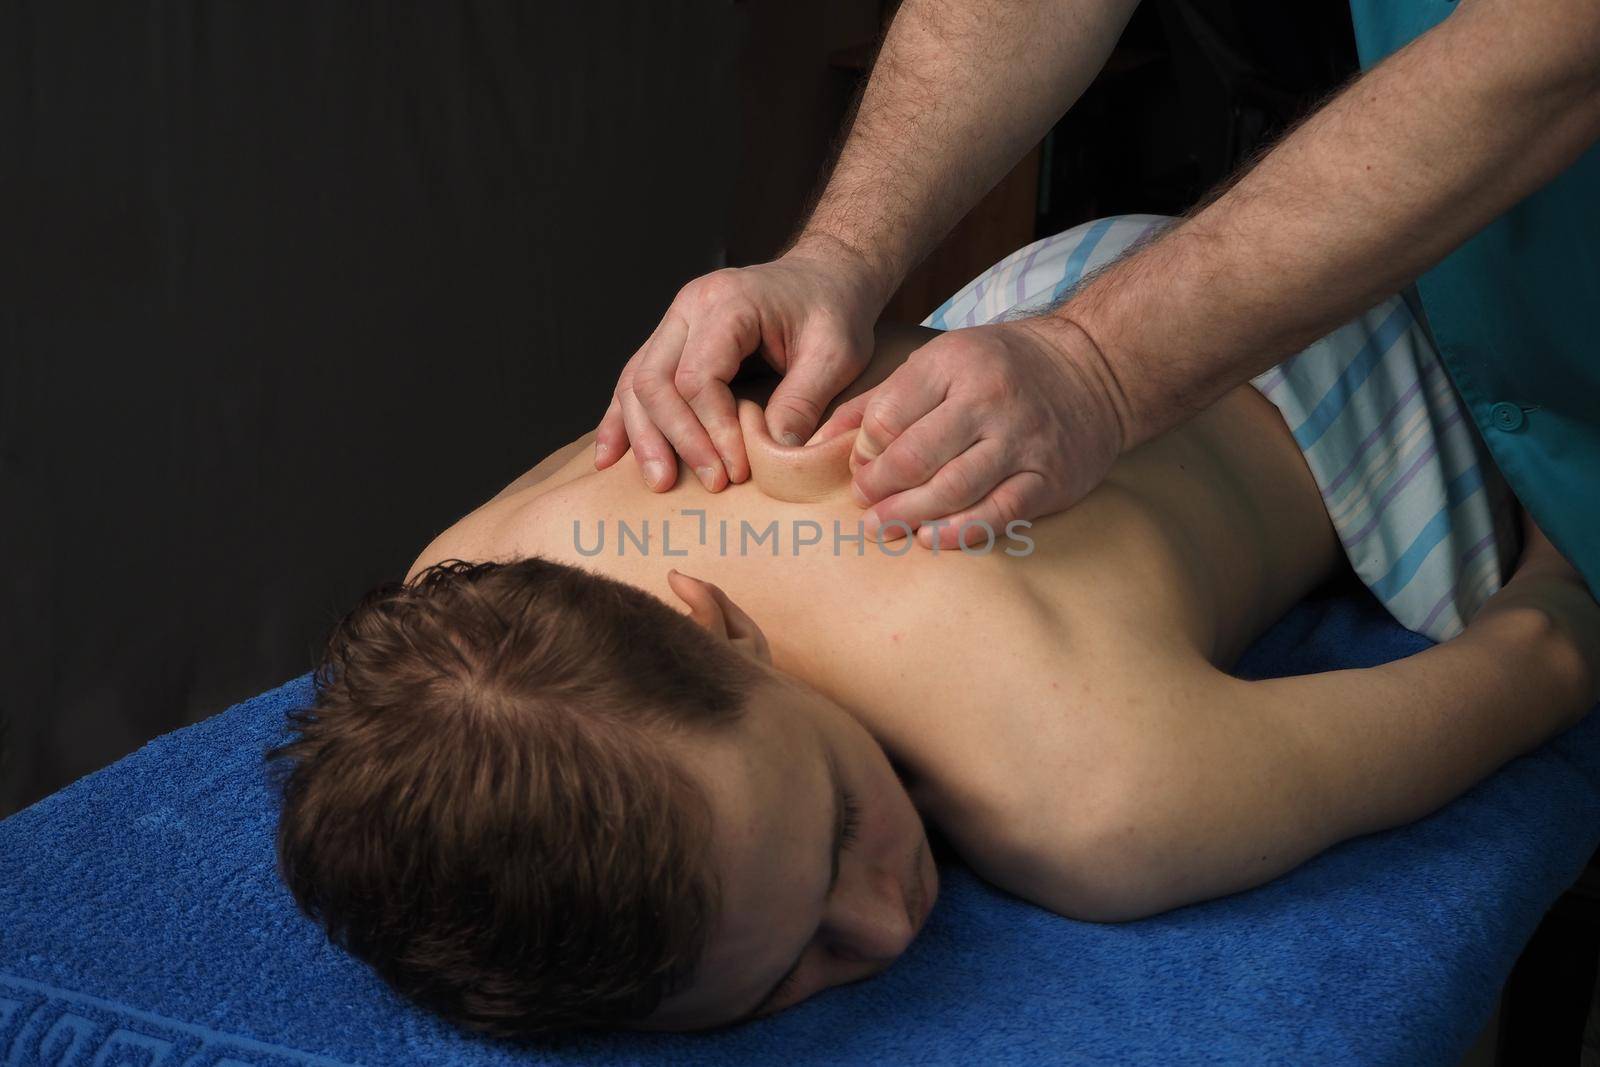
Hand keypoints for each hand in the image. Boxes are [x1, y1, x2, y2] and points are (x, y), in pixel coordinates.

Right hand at [594, 240, 881, 492]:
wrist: (825, 276)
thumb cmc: (834, 310)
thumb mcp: (837, 352)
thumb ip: (805, 399)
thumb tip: (774, 451)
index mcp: (728, 303)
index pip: (698, 377)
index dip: (713, 430)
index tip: (738, 470)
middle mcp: (689, 307)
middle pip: (654, 380)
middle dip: (675, 439)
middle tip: (708, 484)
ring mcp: (675, 323)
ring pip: (635, 383)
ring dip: (643, 437)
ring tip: (659, 483)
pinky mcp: (673, 342)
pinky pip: (635, 380)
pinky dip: (623, 421)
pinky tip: (610, 458)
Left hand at [813, 316, 1126, 549]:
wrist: (1095, 370)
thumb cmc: (1002, 367)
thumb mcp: (941, 360)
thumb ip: (882, 399)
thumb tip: (817, 440)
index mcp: (954, 364)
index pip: (888, 417)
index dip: (864, 450)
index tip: (860, 467)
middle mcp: (989, 400)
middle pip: (914, 457)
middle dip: (879, 488)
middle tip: (865, 505)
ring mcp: (1022, 441)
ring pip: (952, 490)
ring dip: (909, 515)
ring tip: (883, 528)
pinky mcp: (1049, 478)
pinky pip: (998, 513)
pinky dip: (959, 531)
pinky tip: (931, 539)